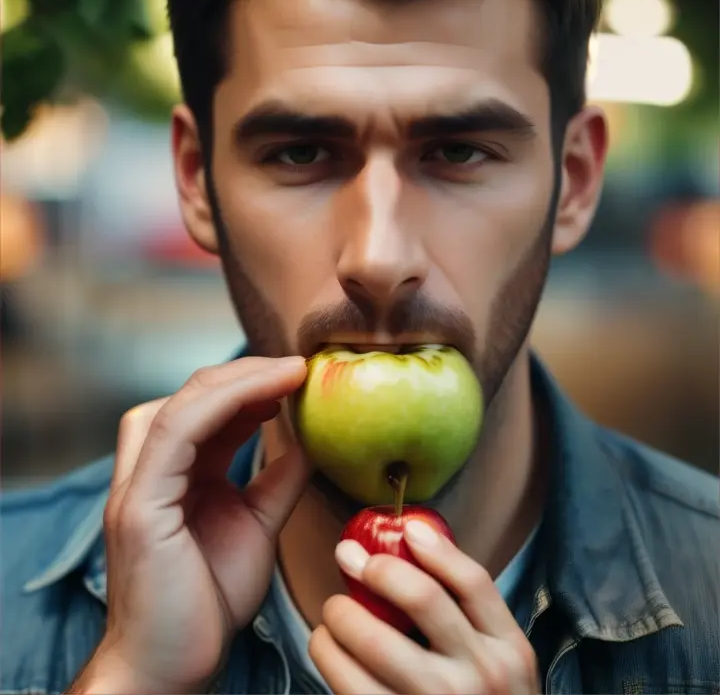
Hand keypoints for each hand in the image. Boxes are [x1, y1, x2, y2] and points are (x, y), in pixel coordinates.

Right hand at [70, 356, 309, 693]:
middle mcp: (150, 472)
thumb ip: (278, 482)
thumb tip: (309, 443)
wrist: (170, 667)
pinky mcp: (137, 506)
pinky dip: (218, 406)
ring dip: (233, 381)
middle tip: (294, 368)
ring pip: (178, 406)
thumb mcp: (257, 526)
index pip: (206, 411)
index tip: (296, 378)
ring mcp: (137, 487)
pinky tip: (263, 397)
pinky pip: (174, 435)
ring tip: (284, 374)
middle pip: (189, 397)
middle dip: (244, 374)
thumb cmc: (207, 601)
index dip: (250, 387)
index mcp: (175, 475)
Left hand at [309, 520, 538, 693]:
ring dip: (339, 617)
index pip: (473, 582)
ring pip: (373, 644)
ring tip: (332, 613)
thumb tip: (414, 540)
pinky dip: (328, 660)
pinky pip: (350, 687)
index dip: (436, 548)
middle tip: (348, 559)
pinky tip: (328, 650)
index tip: (405, 529)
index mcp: (507, 649)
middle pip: (421, 599)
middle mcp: (478, 677)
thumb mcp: (499, 656)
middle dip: (374, 570)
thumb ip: (467, 610)